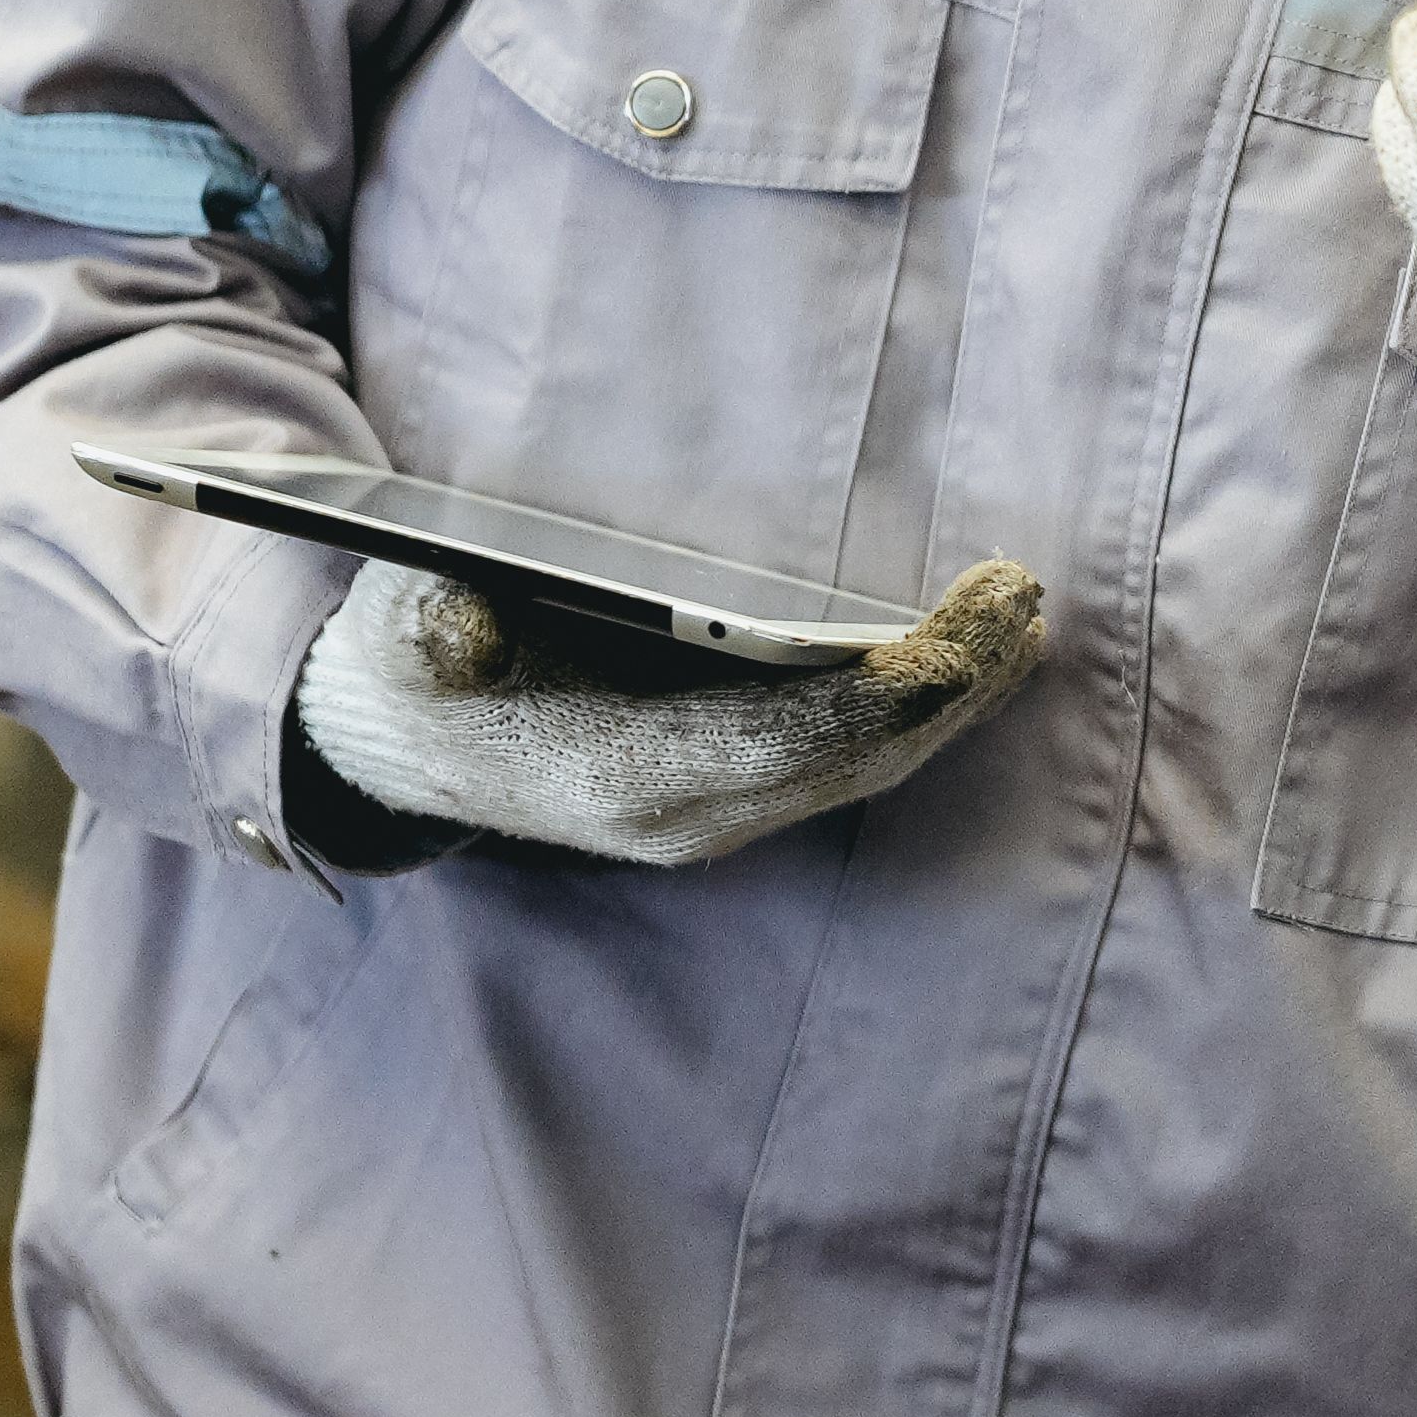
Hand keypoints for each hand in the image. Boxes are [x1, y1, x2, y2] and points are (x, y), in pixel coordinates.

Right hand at [291, 556, 1044, 868]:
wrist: (402, 751)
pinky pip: (846, 763)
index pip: (776, 741)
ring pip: (860, 769)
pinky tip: (967, 661)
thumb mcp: (396, 635)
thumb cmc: (413, 670)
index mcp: (612, 776)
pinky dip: (916, 715)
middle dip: (944, 687)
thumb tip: (462, 624)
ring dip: (949, 702)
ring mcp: (709, 817)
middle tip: (1019, 599)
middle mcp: (679, 815)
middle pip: (848, 761)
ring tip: (1019, 622)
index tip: (953, 641)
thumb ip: (423, 626)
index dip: (873, 698)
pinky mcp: (728, 798)